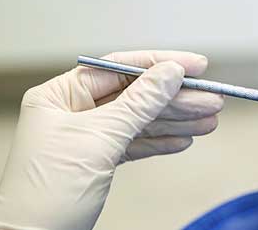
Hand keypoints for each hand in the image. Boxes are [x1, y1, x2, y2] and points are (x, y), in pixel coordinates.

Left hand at [0, 50, 222, 229]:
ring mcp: (87, 137)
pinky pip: (137, 143)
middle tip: (211, 98)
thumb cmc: (46, 194)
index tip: (195, 64)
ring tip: (209, 119)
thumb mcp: (100, 140)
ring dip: (177, 121)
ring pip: (141, 120)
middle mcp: (72, 111)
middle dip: (176, 98)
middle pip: (136, 95)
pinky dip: (162, 142)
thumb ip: (140, 103)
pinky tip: (184, 139)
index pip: (119, 68)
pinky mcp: (99, 160)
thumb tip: (171, 73)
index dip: (161, 64)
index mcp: (60, 96)